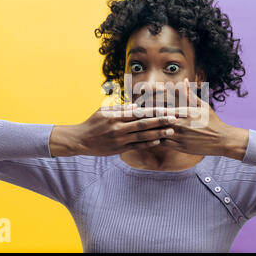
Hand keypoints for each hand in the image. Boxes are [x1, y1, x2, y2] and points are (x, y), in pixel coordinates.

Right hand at [49, 104, 177, 156]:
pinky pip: (137, 146)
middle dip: (160, 121)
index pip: (139, 112)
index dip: (154, 111)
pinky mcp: (120, 149)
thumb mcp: (104, 111)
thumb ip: (121, 108)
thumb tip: (137, 106)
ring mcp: (120, 139)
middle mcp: (120, 128)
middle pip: (144, 124)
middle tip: (174, 119)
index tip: (166, 109)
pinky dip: (148, 143)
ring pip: (143, 136)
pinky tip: (158, 141)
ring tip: (171, 131)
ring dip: (158, 133)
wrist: (80, 140)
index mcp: (116, 116)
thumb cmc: (93, 123)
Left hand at [137, 78, 248, 159]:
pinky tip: (145, 140)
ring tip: (133, 130)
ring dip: (146, 132)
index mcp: (184, 113)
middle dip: (143, 120)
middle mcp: (180, 125)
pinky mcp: (180, 147)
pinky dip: (154, 141)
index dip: (147, 109)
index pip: (161, 110)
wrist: (221, 140)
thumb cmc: (212, 121)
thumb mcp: (202, 105)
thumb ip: (190, 94)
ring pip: (158, 134)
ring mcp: (179, 137)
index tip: (136, 107)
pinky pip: (163, 144)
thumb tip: (184, 79)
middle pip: (157, 122)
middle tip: (129, 118)